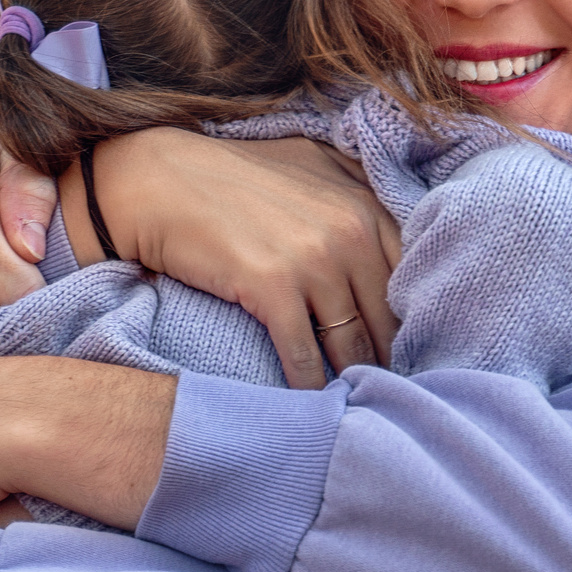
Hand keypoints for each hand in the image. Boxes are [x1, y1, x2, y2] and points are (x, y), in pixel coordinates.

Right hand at [92, 129, 402, 386]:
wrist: (159, 181)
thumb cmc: (232, 175)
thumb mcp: (309, 165)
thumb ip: (355, 193)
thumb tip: (394, 236)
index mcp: (364, 203)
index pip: (411, 275)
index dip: (412, 316)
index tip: (410, 346)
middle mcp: (349, 229)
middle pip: (386, 315)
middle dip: (390, 356)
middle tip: (392, 389)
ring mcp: (312, 259)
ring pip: (350, 342)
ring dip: (355, 379)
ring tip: (359, 405)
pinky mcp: (272, 286)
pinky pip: (303, 352)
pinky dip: (309, 384)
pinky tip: (311, 402)